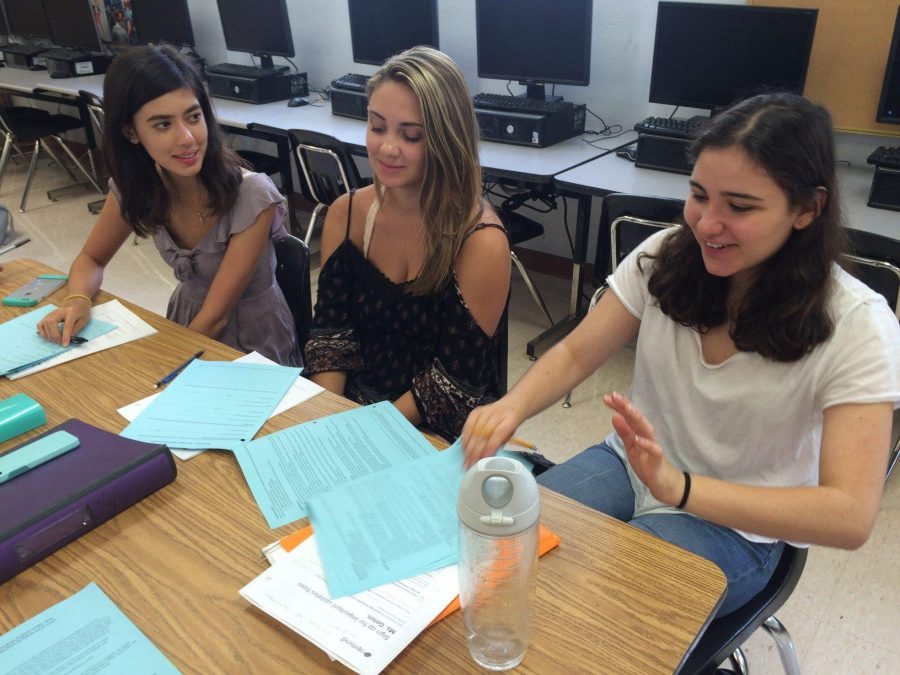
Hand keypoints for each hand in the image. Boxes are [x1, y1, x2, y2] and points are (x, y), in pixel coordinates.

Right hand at [36, 302, 90, 345]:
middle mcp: (58, 311)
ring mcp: (51, 313)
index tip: (65, 345)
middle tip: (60, 343)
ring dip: (49, 335)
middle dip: (55, 335)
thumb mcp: (83, 320)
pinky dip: (42, 332)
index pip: (67, 325)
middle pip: (52, 323)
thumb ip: (76, 329)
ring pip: (45, 324)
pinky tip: (48, 337)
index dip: (65, 336)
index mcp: (71, 312)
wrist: (76, 303)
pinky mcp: (46, 316)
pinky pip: (40, 324)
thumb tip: (68, 339)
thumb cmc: (81, 312)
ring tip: (55, 341)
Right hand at [461, 399, 523, 467]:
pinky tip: (464, 447)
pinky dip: (465, 437)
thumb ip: (500, 443)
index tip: (484, 459)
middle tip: (471, 463)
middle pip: (484, 433)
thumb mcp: (510, 434)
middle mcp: (496, 414)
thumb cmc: (509, 423)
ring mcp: (485, 411)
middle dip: (476, 451)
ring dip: (469, 447)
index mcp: (510, 420)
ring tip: (466, 458)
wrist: (511, 405)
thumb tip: (487, 456)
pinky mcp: (476, 411)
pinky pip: (467, 425)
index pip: (498, 434)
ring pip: (474, 430)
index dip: (490, 447)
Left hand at [603, 391, 683, 505]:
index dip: (619, 407)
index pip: (628, 416)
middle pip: (637, 418)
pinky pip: (654, 450)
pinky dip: (646, 444)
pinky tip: (638, 439)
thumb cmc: (647, 462)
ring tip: (627, 409)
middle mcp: (647, 436)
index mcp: (639, 432)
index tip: (606, 397)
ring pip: (646, 429)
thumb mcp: (631, 447)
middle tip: (614, 396)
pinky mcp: (658, 459)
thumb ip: (624, 432)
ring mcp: (653, 446)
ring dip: (637, 419)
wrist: (663, 482)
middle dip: (626, 406)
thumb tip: (614, 416)